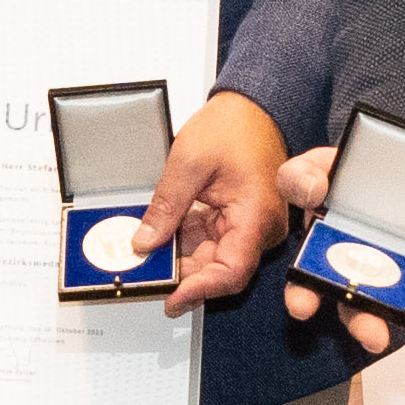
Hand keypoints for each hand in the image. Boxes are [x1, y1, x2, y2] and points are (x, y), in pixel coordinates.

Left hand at [134, 91, 288, 312]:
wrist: (252, 105)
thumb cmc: (234, 125)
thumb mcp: (189, 162)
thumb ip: (166, 207)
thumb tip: (145, 243)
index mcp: (256, 216)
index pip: (231, 271)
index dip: (199, 290)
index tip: (171, 299)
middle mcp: (260, 227)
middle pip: (220, 268)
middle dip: (183, 274)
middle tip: (147, 275)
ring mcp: (250, 225)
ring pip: (213, 257)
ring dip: (181, 257)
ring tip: (148, 255)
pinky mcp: (238, 219)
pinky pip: (211, 240)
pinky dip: (185, 241)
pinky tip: (161, 237)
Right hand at [277, 142, 404, 351]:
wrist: (394, 162)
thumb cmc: (347, 175)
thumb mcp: (317, 166)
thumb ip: (302, 176)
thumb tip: (309, 191)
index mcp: (321, 252)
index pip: (305, 283)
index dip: (302, 296)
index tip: (302, 306)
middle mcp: (358, 271)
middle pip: (357, 307)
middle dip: (365, 324)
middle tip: (374, 335)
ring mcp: (397, 270)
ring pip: (403, 306)